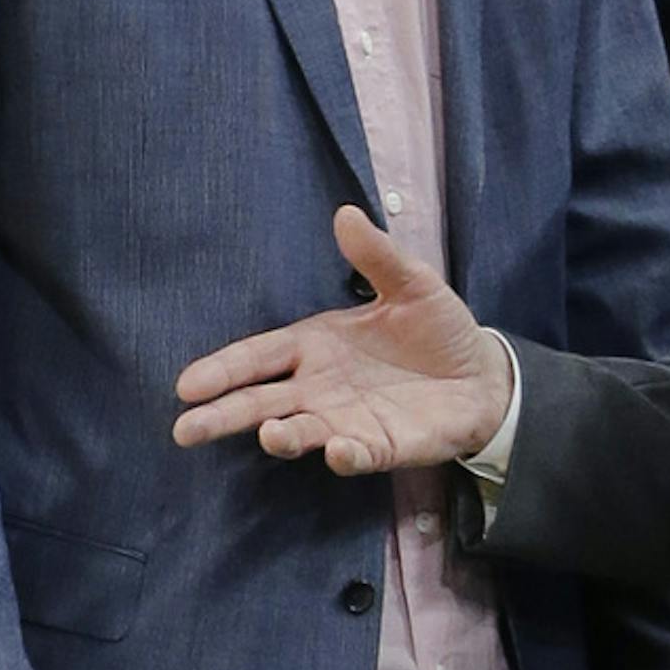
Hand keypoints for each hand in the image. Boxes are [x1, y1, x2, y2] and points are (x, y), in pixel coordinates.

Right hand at [175, 210, 514, 479]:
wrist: (483, 376)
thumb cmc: (436, 330)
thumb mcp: (412, 284)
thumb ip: (377, 256)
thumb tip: (346, 214)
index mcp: (316, 344)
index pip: (260, 356)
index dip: (225, 368)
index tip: (187, 384)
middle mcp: (320, 387)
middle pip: (261, 402)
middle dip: (224, 415)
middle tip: (185, 430)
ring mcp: (347, 420)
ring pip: (302, 431)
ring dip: (283, 435)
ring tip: (268, 435)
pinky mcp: (380, 447)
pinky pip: (356, 454)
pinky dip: (345, 455)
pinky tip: (336, 451)